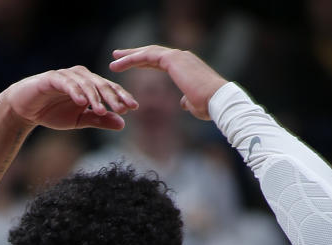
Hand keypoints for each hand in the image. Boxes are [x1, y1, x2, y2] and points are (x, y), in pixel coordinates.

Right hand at [4, 66, 136, 131]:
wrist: (26, 109)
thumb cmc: (52, 112)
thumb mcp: (79, 120)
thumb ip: (99, 120)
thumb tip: (122, 124)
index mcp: (89, 84)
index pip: (108, 89)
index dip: (121, 97)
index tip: (132, 108)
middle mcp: (80, 76)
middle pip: (100, 84)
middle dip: (113, 96)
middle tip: (123, 108)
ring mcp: (67, 76)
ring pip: (85, 83)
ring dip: (95, 97)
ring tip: (102, 110)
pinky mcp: (53, 78)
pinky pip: (67, 84)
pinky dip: (75, 92)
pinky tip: (82, 102)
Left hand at [109, 46, 226, 120]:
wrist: (217, 101)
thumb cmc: (208, 106)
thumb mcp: (193, 103)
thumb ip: (186, 99)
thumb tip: (184, 103)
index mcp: (184, 66)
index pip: (159, 60)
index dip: (143, 61)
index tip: (130, 63)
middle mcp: (181, 57)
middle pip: (152, 53)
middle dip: (134, 54)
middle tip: (117, 56)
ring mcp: (178, 56)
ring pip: (148, 52)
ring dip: (129, 56)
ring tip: (113, 60)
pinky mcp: (173, 59)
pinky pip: (148, 56)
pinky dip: (132, 59)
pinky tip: (119, 64)